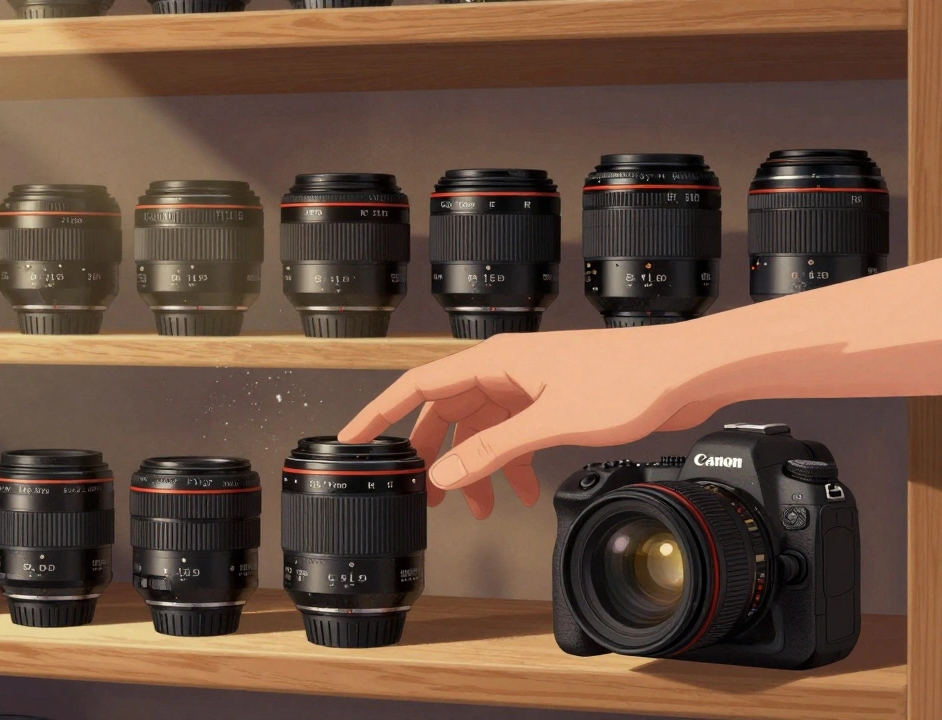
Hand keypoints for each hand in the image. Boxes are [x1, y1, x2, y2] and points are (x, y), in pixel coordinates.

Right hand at [338, 324, 725, 518]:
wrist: (684, 373)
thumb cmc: (628, 379)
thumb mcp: (550, 422)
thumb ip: (493, 450)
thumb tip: (446, 475)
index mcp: (496, 361)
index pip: (419, 385)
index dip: (381, 412)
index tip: (352, 437)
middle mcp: (507, 370)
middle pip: (449, 413)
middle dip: (436, 456)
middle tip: (423, 494)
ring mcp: (530, 386)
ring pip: (483, 429)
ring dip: (477, 467)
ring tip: (476, 505)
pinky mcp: (553, 401)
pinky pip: (514, 435)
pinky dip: (511, 463)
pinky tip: (522, 490)